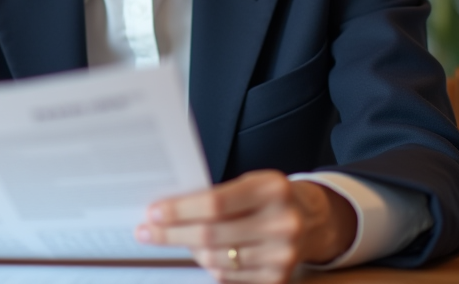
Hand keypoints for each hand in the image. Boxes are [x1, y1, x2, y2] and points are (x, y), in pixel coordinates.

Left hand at [135, 170, 356, 282]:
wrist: (313, 220)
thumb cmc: (269, 198)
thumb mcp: (250, 183)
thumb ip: (217, 196)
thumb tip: (168, 211)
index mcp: (272, 190)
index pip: (215, 204)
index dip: (180, 211)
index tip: (153, 212)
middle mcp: (281, 223)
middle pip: (211, 236)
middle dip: (171, 235)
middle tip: (145, 232)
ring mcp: (283, 255)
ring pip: (216, 260)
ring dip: (189, 251)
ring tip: (175, 240)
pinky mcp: (279, 278)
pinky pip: (228, 276)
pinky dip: (210, 265)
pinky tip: (202, 254)